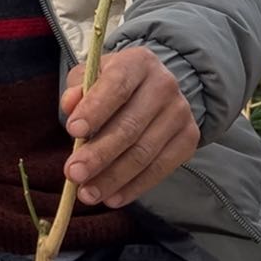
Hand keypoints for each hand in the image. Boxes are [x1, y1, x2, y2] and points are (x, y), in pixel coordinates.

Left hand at [60, 46, 199, 208]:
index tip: (72, 131)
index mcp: (138, 63)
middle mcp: (164, 85)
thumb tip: (70, 105)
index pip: (116, 87)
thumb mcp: (91, 76)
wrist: (154, 88)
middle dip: (98, 154)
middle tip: (73, 173)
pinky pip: (160, 169)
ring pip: (144, 153)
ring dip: (112, 178)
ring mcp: (180, 113)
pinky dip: (134, 187)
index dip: (95, 110)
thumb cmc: (113, 83)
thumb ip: (78, 89)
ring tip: (86, 193)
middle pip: (130, 127)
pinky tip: (112, 197)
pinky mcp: (189, 138)